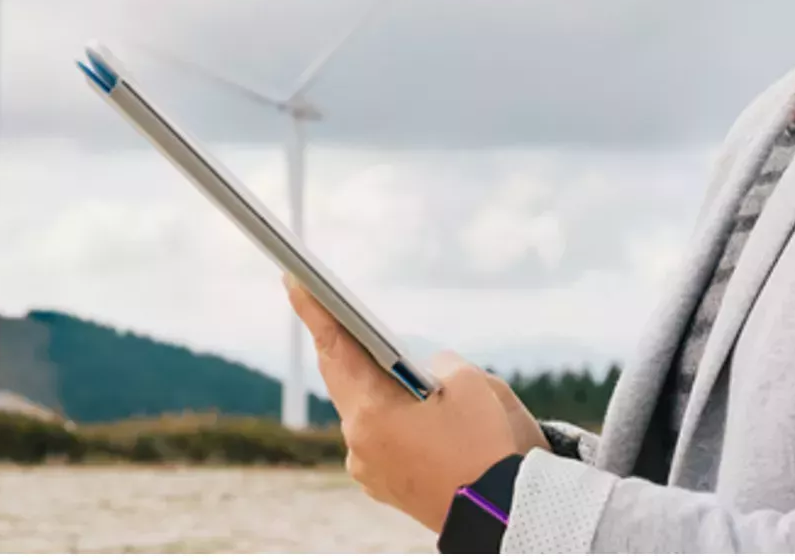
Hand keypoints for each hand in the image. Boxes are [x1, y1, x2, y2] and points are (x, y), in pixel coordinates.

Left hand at [286, 276, 539, 531]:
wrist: (502, 514)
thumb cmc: (485, 446)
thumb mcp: (471, 382)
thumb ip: (438, 362)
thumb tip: (424, 369)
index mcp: (371, 412)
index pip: (335, 347)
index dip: (313, 310)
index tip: (293, 279)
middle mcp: (358, 442)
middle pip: (342, 379)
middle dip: (343, 344)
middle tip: (334, 309)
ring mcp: (367, 469)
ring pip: (363, 411)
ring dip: (374, 386)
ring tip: (382, 357)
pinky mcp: (383, 486)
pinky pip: (377, 439)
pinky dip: (389, 418)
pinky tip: (409, 407)